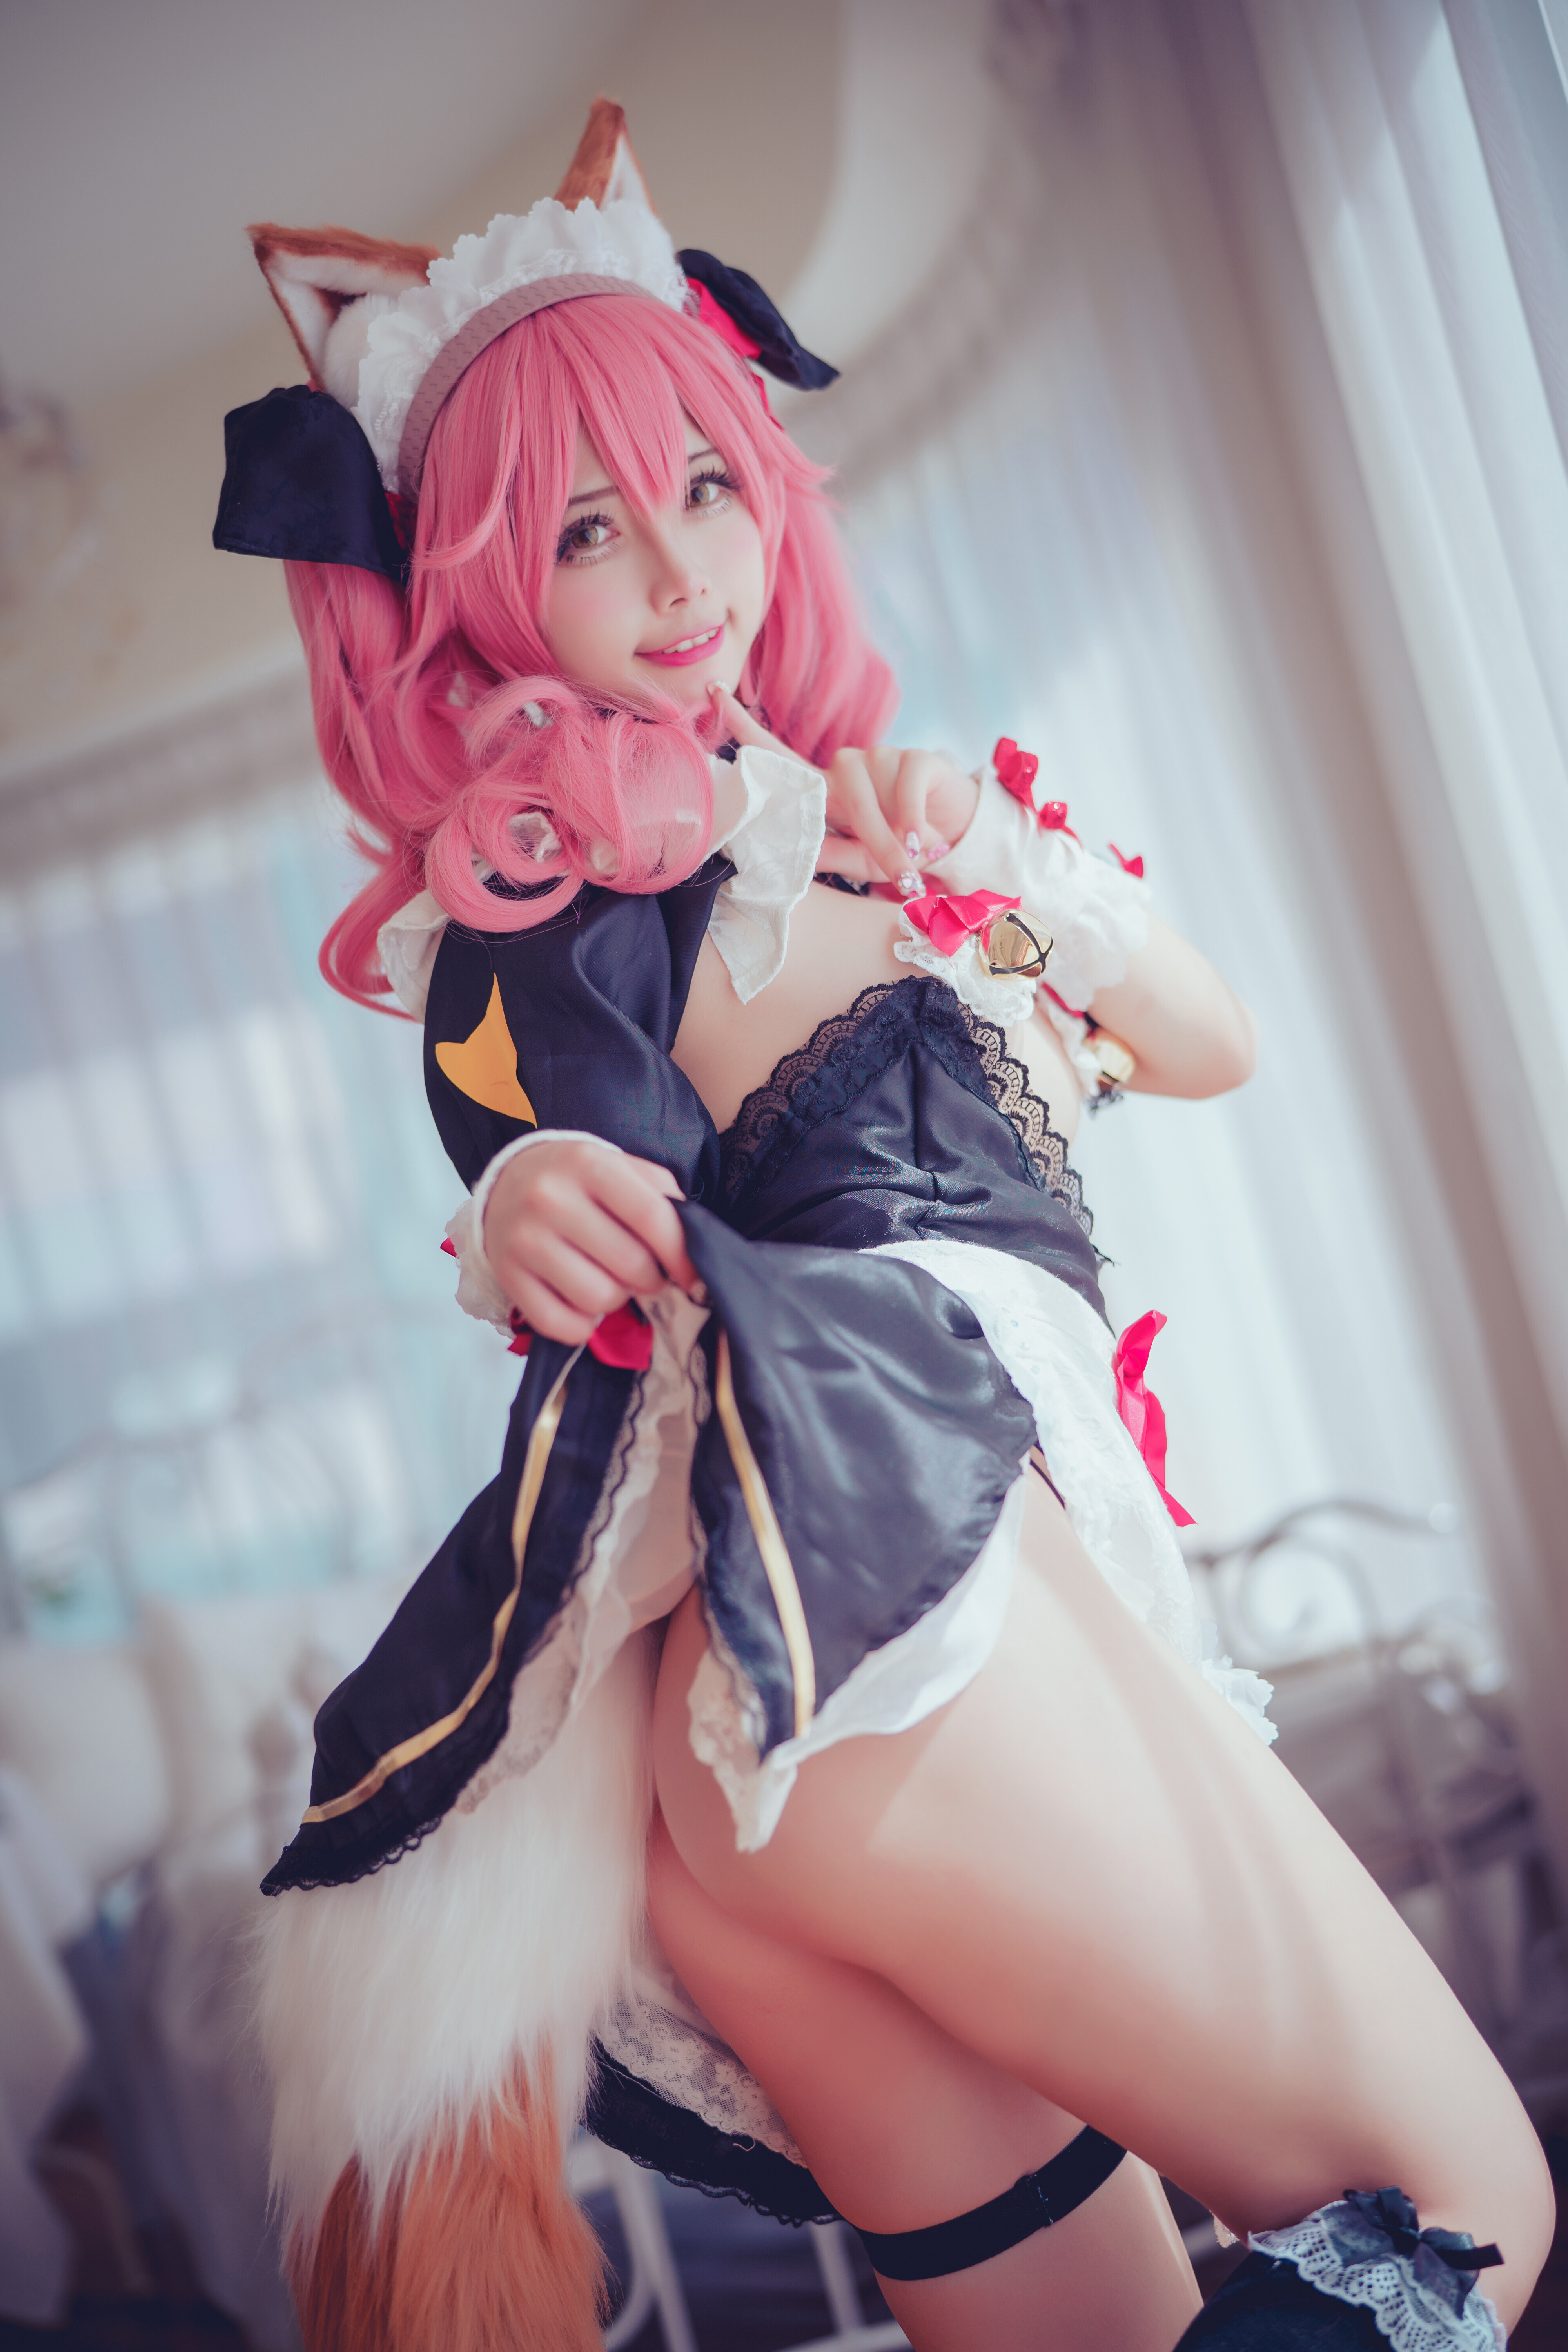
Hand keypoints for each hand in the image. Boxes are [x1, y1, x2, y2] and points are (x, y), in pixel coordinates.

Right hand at [482, 1139, 701, 1346]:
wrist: (507, 1182)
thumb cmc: (579, 1180)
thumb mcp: (619, 1167)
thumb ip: (661, 1195)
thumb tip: (693, 1246)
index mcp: (588, 1164)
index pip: (651, 1217)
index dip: (681, 1254)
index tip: (691, 1274)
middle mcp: (550, 1198)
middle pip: (629, 1264)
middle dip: (650, 1278)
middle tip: (644, 1273)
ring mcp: (524, 1239)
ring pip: (598, 1299)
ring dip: (616, 1299)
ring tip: (608, 1279)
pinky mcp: (507, 1274)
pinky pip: (559, 1324)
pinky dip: (581, 1325)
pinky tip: (582, 1304)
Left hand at [708, 685, 978, 892]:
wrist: (958, 843)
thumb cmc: (902, 851)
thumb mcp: (863, 862)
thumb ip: (830, 855)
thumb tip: (791, 854)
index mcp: (827, 792)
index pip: (778, 757)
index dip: (744, 726)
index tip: (712, 692)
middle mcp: (847, 768)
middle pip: (829, 782)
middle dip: (863, 832)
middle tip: (896, 871)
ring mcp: (880, 757)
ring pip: (866, 785)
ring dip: (890, 830)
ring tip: (914, 856)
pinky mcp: (916, 756)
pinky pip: (904, 782)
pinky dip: (912, 815)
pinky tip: (923, 837)